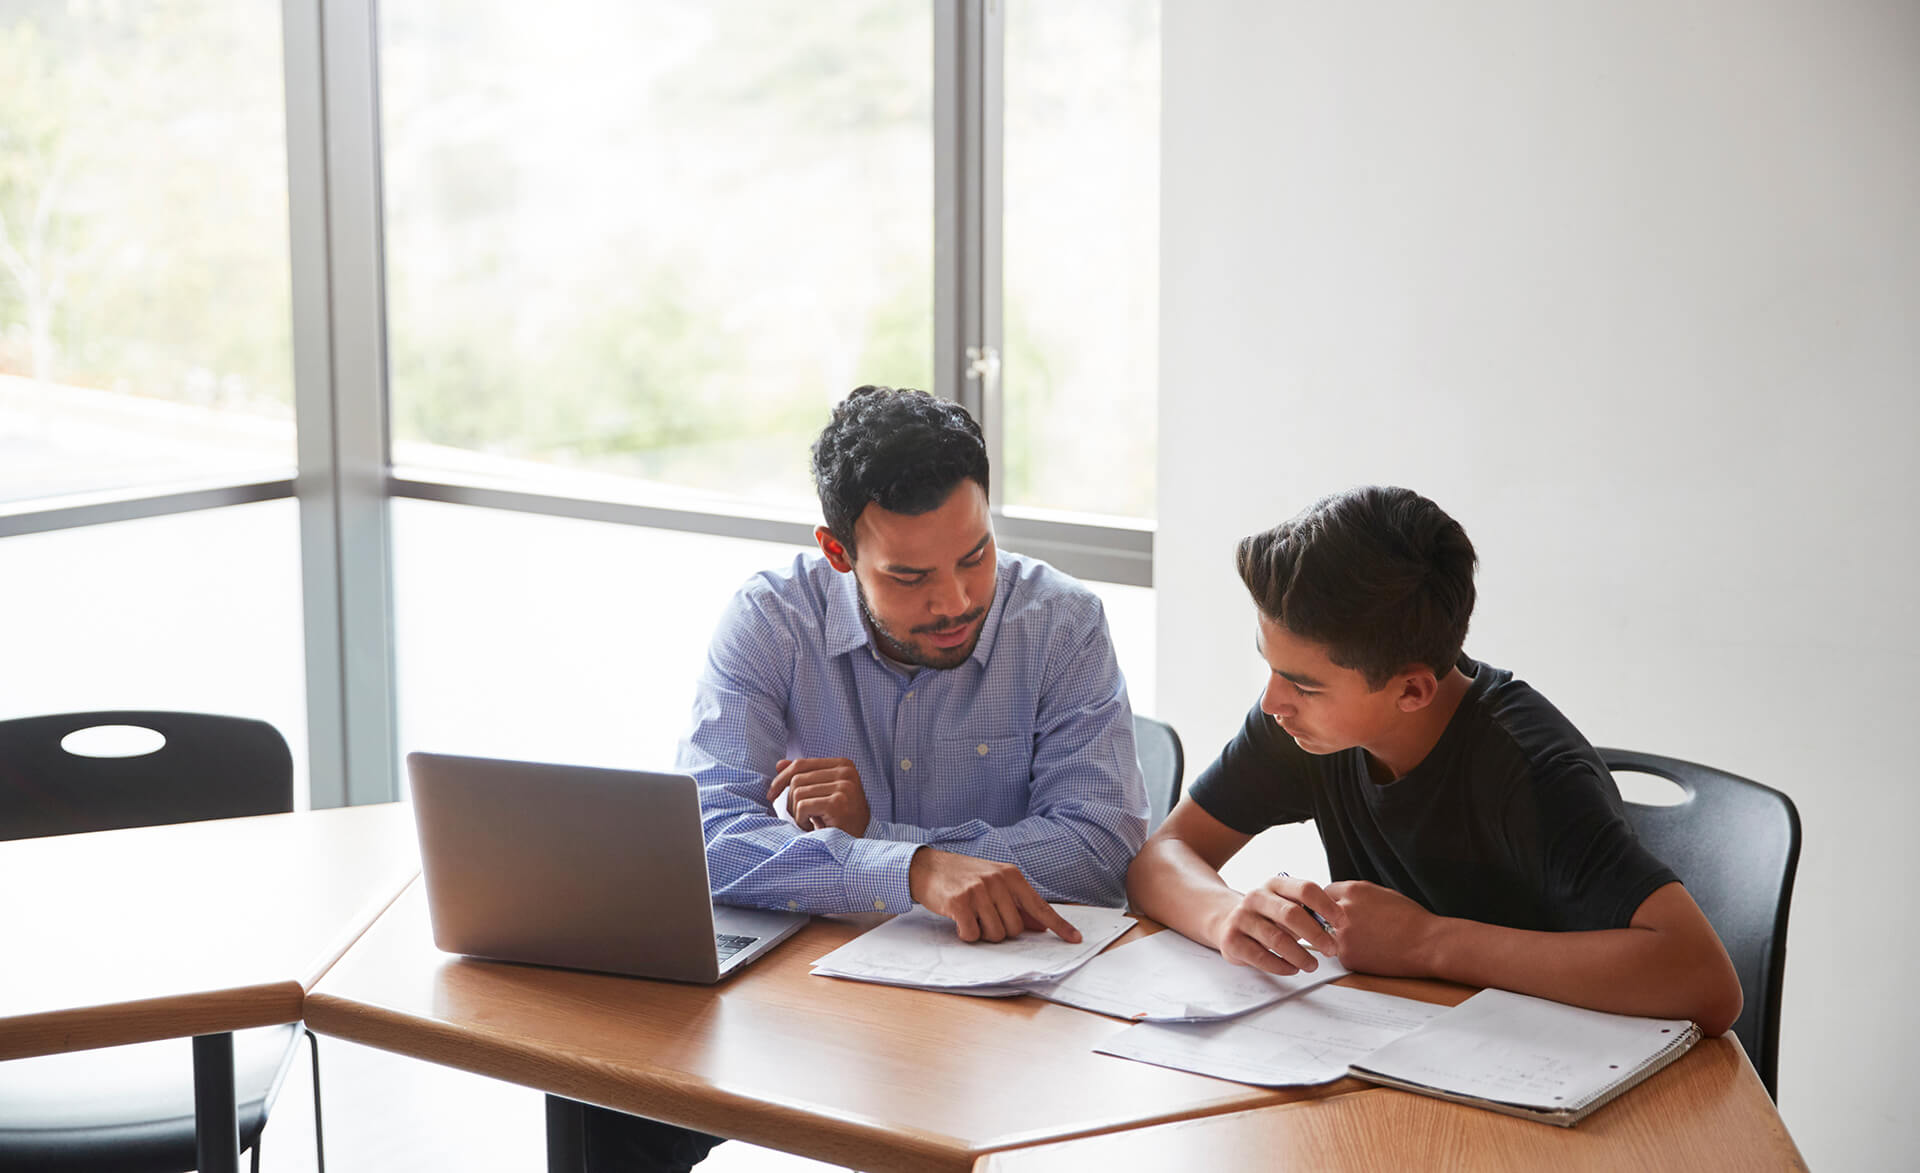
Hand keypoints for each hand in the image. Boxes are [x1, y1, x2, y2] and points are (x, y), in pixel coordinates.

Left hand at [767, 757, 870, 836]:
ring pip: (797, 793)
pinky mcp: (838, 803)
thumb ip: (804, 776)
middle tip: (799, 817)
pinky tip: (813, 827)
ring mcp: (844, 787)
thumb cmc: (838, 818)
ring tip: (810, 822)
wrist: (857, 844)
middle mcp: (845, 772)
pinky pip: (802, 806)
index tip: (771, 795)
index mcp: (843, 764)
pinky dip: (801, 820)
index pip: (801, 764)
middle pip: (797, 778)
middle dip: (790, 800)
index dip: (781, 779)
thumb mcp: (822, 792)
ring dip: (797, 813)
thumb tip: (779, 764)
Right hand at [907, 849, 1081, 943]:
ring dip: (982, 932)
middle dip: (1000, 930)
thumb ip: (1017, 904)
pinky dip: (966, 934)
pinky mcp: (960, 902)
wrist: (928, 866)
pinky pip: (972, 935)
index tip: (1075, 939)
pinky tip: (958, 919)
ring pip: (995, 934)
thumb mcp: (994, 883)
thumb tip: (1040, 926)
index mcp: (1011, 876)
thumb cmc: (964, 877)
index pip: (1040, 906)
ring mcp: (979, 890)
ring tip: (971, 915)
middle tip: (984, 916)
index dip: (1059, 925)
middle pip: (1015, 928)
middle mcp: (998, 881)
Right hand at [1213, 874, 1342, 975]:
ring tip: (1313, 965)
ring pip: (1277, 939)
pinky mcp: (1232, 940)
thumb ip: (1307, 912)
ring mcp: (1241, 918)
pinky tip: (1292, 969)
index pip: (1305, 889)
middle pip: (1292, 914)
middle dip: (1316, 934)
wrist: (1225, 919)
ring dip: (1300, 955)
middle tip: (1331, 949)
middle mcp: (1256, 897)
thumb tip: (1336, 927)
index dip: (1327, 906)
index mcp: (1274, 884)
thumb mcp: (1284, 904)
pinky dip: (1281, 966)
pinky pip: (1261, 956)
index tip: (1342, 923)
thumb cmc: (1266, 915)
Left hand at [1324, 879, 1439, 976]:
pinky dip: (1351, 953)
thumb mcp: (1381, 894)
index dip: (1332, 902)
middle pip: (1321, 912)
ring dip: (1338, 936)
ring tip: (1366, 939)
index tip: (1336, 909)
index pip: (1325, 892)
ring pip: (1328, 934)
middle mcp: (1342, 910)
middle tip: (1347, 926)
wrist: (1426, 943)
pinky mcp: (1346, 956)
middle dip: (1329, 918)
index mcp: (1352, 891)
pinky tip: (1371, 952)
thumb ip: (1356, 895)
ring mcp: (1342, 934)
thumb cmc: (1410, 918)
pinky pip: (1340, 953)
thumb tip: (1342, 898)